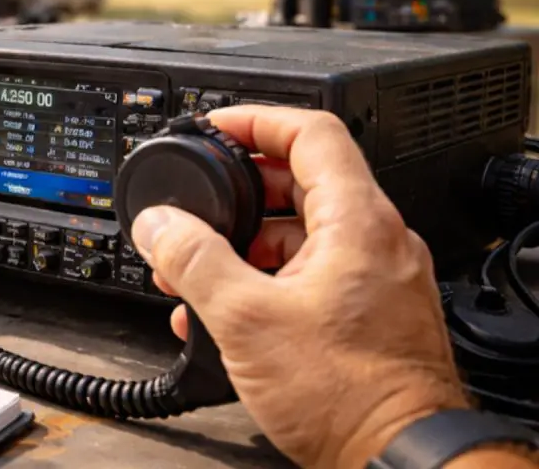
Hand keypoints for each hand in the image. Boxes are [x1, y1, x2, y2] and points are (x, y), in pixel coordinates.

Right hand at [130, 106, 469, 468]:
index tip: (218, 125)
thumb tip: (158, 223)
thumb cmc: (347, 393)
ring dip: (244, 243)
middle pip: (302, 183)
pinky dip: (265, 278)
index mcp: (357, 223)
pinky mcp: (369, 315)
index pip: (312, 132)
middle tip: (195, 203)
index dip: (258, 119)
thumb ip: (194, 260)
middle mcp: (377, 242)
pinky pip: (312, 274)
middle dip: (237, 191)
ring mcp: (377, 279)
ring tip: (195, 271)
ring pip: (302, 234)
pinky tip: (224, 312)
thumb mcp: (245, 318)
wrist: (395, 456)